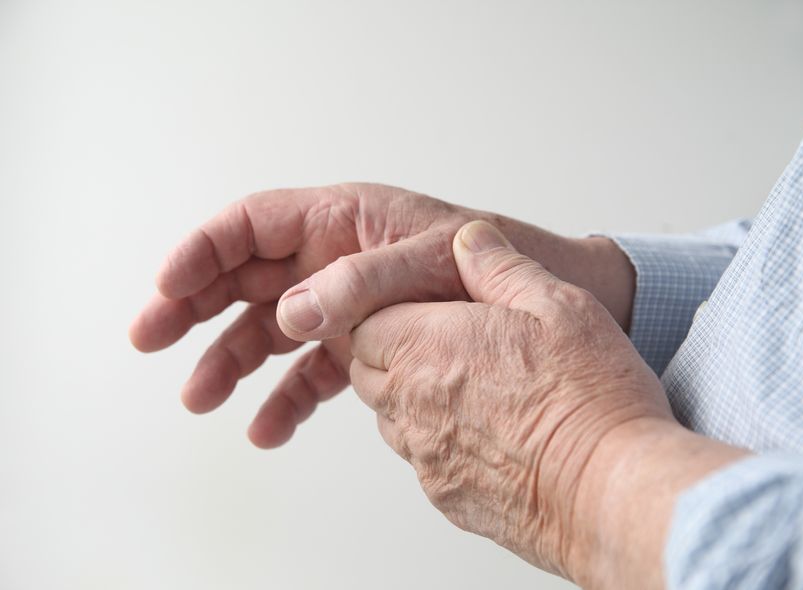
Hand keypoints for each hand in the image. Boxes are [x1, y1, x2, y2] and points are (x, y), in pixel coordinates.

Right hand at [129, 183, 634, 448]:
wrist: (548, 308)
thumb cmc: (497, 264)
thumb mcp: (433, 258)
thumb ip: (361, 282)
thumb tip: (292, 312)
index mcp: (345, 220)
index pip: (254, 224)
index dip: (203, 251)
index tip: (168, 285)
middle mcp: (336, 261)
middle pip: (245, 277)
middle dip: (193, 305)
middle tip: (150, 336)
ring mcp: (346, 307)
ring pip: (269, 330)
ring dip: (230, 362)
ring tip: (201, 398)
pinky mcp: (364, 346)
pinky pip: (311, 371)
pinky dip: (286, 400)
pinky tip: (268, 428)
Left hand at [349, 221, 744, 587]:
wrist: (613, 490)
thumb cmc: (589, 397)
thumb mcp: (556, 304)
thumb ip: (500, 266)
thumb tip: (468, 239)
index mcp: (427, 347)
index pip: (363, 323)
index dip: (389, 312)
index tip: (424, 310)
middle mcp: (413, 404)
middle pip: (367, 370)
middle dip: (393, 352)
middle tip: (446, 343)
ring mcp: (427, 456)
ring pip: (389, 417)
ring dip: (410, 397)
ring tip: (470, 387)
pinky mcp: (447, 495)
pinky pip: (420, 460)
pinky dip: (437, 441)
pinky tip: (487, 432)